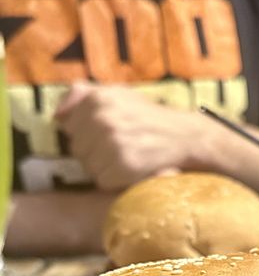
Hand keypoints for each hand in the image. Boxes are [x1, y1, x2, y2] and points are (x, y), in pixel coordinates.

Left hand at [56, 84, 201, 189]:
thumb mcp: (117, 94)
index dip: (87, 136)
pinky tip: (131, 169)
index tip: (108, 134)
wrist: (183, 136)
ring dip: (105, 169)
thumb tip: (58, 116)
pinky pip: (103, 182)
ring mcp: (113, 143)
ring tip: (126, 158)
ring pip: (89, 168)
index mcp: (97, 99)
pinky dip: (115, 181)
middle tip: (119, 148)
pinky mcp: (124, 165)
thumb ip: (83, 95)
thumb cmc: (147, 117)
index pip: (70, 129)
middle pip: (78, 151)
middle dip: (94, 153)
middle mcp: (103, 119)